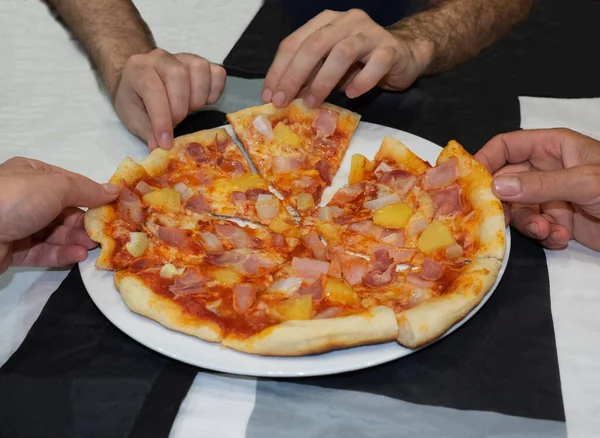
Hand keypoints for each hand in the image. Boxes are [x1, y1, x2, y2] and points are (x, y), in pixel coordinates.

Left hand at [0, 158, 119, 272]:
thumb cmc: (16, 199)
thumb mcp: (56, 186)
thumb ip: (87, 190)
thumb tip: (116, 190)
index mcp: (32, 175)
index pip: (70, 184)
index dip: (93, 196)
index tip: (116, 208)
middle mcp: (25, 198)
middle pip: (65, 211)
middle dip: (86, 223)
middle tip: (107, 234)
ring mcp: (18, 224)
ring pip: (56, 233)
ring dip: (76, 240)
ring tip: (93, 249)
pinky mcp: (13, 250)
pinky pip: (43, 251)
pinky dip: (61, 254)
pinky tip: (77, 257)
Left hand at [114, 48, 226, 149]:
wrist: (140, 79)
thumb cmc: (136, 99)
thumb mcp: (133, 117)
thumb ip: (147, 131)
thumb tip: (159, 147)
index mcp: (139, 69)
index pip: (153, 90)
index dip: (161, 119)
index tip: (166, 142)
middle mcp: (161, 58)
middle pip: (179, 75)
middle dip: (180, 107)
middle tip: (176, 122)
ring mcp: (183, 57)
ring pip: (200, 69)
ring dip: (198, 98)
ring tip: (189, 110)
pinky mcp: (200, 63)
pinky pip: (217, 73)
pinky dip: (214, 91)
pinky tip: (203, 102)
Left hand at [262, 9, 431, 107]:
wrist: (404, 55)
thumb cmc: (361, 62)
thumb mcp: (329, 66)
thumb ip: (309, 75)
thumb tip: (283, 96)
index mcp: (325, 23)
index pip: (295, 42)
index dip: (279, 70)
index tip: (269, 96)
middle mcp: (346, 22)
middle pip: (314, 45)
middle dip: (294, 76)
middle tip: (284, 102)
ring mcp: (369, 33)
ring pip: (342, 53)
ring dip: (323, 81)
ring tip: (313, 103)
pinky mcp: (390, 49)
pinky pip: (374, 64)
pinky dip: (361, 81)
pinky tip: (352, 95)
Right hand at [475, 128, 599, 250]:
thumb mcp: (585, 182)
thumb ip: (539, 185)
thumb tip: (496, 186)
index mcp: (553, 147)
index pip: (506, 146)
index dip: (485, 160)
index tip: (468, 183)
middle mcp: (548, 170)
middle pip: (506, 182)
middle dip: (506, 202)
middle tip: (500, 219)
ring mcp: (552, 196)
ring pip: (518, 209)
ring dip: (528, 224)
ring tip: (547, 232)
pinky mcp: (559, 220)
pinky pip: (535, 227)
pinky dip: (544, 235)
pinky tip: (560, 237)